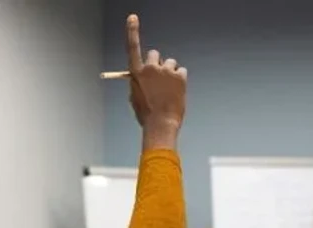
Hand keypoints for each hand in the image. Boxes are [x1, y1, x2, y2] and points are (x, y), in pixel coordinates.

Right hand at [126, 15, 186, 149]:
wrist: (161, 124)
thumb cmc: (146, 114)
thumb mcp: (135, 96)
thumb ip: (138, 82)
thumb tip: (144, 76)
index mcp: (136, 73)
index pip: (132, 47)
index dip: (132, 31)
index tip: (132, 18)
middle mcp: (150, 68)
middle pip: (155, 55)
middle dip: (157, 64)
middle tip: (160, 80)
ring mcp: (166, 71)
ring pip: (170, 64)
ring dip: (170, 73)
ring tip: (168, 90)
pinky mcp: (179, 76)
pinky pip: (181, 71)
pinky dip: (180, 79)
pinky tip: (176, 91)